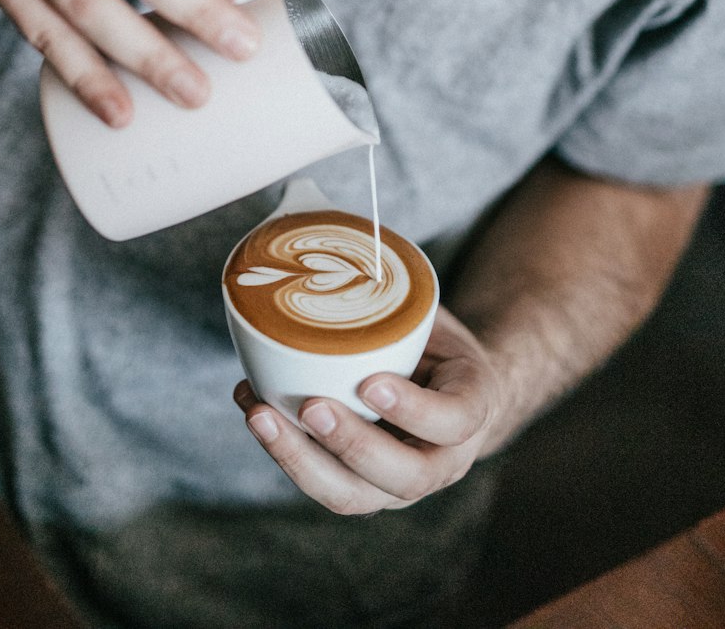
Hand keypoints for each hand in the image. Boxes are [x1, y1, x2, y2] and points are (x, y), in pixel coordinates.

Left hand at [233, 307, 502, 514]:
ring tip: (260, 414)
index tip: (371, 382)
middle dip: (351, 444)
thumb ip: (399, 289)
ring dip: (300, 459)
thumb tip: (334, 228)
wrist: (450, 388)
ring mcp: (398, 484)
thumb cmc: (435, 341)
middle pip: (403, 476)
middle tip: (310, 405)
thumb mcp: (434, 312)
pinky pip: (323, 482)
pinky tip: (253, 407)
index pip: (452, 420)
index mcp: (471, 409)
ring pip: (353, 496)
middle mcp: (441, 460)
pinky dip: (284, 450)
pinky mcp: (361, 486)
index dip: (413, 409)